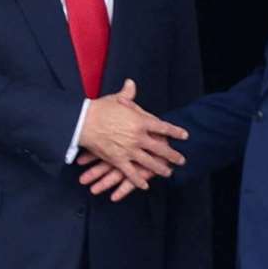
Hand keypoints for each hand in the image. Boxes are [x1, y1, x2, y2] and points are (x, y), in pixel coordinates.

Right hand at [74, 80, 185, 198]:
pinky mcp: (118, 160)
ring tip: (168, 173)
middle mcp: (138, 137)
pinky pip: (131, 173)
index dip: (175, 132)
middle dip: (173, 155)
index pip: (163, 127)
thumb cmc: (99, 108)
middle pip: (161, 148)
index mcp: (140, 121)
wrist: (82, 121)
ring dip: (160, 169)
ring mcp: (129, 150)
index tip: (185, 136)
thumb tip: (131, 83)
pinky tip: (145, 185)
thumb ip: (127, 94)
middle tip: (182, 160)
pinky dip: (138, 180)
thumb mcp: (116, 99)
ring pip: (150, 163)